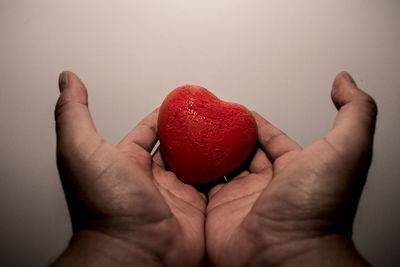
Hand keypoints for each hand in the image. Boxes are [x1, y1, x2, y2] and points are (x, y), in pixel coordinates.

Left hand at [53, 72, 205, 266]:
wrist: (135, 253)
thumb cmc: (106, 207)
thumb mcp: (82, 150)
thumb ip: (73, 113)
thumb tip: (67, 80)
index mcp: (126, 163)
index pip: (147, 132)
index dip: (161, 116)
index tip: (177, 103)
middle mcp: (150, 179)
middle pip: (174, 146)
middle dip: (189, 129)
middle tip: (206, 114)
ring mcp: (174, 194)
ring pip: (195, 163)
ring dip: (208, 147)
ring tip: (223, 129)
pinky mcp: (196, 207)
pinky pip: (212, 183)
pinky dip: (221, 170)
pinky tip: (231, 156)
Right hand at [206, 72, 376, 265]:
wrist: (286, 257)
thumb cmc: (316, 209)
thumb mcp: (345, 149)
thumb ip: (354, 111)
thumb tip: (344, 82)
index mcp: (294, 170)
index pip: (270, 139)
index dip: (255, 123)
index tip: (238, 110)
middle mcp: (267, 185)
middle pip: (243, 151)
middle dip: (227, 133)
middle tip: (210, 118)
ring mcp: (241, 199)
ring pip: (221, 167)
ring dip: (208, 149)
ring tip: (193, 131)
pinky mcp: (218, 212)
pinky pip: (202, 187)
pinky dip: (193, 172)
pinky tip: (184, 157)